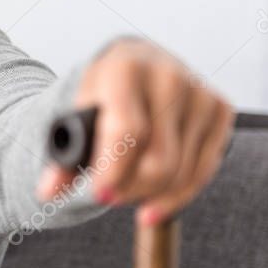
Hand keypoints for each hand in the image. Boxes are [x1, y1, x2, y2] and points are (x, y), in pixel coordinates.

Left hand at [37, 37, 235, 225]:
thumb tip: (47, 193)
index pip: (127, 130)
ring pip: (181, 170)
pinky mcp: (220, 108)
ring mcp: (199, 91)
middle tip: (109, 197)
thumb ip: (63, 156)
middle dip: (131, 188)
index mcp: (124, 67)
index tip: (100, 195)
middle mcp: (167, 75)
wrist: (135, 64)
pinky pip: (204, 169)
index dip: (113, 170)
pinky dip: (177, 194)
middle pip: (159, 158)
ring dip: (151, 194)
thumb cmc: (102, 94)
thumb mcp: (77, 114)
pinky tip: (154, 203)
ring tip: (126, 192)